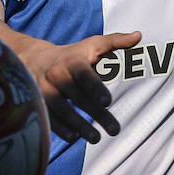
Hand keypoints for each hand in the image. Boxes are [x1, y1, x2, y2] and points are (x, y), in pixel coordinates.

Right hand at [10, 31, 141, 143]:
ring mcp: (44, 89)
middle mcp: (56, 75)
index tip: (107, 102)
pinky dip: (60, 128)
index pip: (84, 74)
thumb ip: (115, 41)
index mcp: (72, 60)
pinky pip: (48, 116)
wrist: (35, 59)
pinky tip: (73, 138)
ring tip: (96, 138)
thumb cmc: (73, 54)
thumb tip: (138, 36)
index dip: (95, 88)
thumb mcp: (92, 44)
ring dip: (78, 125)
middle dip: (96, 114)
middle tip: (114, 129)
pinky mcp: (38, 102)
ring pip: (61, 109)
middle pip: (76, 96)